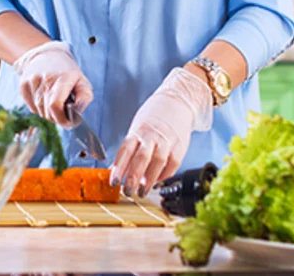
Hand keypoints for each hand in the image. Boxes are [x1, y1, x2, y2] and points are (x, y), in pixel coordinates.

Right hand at [12, 41, 91, 126]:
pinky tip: (44, 98)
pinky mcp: (23, 85)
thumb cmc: (68, 72)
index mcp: (62, 78)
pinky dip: (39, 108)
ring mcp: (32, 81)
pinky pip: (31, 108)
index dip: (61, 119)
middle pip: (47, 112)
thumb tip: (77, 113)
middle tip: (63, 110)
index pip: (55, 106)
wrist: (48, 55)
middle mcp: (45, 79)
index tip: (68, 123)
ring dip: (48, 112)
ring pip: (39, 112)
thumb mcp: (82, 82)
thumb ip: (84, 98)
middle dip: (57, 117)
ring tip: (54, 100)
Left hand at [111, 67, 212, 197]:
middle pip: (141, 158)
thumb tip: (117, 170)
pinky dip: (164, 176)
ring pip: (157, 163)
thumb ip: (130, 149)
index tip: (113, 182)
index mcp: (138, 131)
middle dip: (133, 177)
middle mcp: (152, 136)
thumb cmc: (153, 117)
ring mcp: (167, 141)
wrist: (178, 101)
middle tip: (127, 192)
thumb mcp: (137, 128)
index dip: (119, 167)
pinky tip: (156, 182)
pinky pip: (172, 165)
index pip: (125, 150)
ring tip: (142, 192)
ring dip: (149, 180)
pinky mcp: (180, 147)